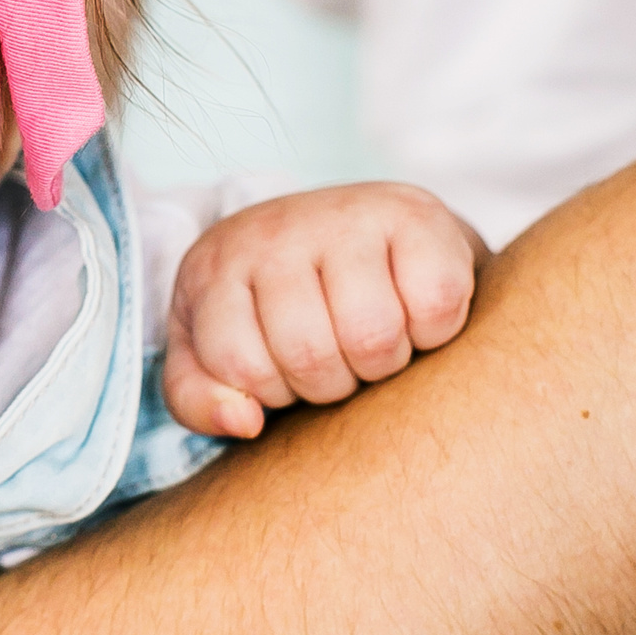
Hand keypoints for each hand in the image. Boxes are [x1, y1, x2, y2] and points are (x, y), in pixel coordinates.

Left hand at [164, 182, 486, 438]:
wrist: (361, 240)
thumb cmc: (277, 316)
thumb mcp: (213, 355)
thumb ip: (200, 398)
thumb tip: (243, 421)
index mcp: (214, 267)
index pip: (240, 365)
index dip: (273, 392)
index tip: (282, 370)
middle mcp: (275, 230)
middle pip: (310, 354)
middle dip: (332, 383)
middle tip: (337, 356)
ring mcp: (345, 215)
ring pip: (373, 335)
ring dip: (384, 363)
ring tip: (374, 338)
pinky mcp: (415, 212)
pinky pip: (435, 304)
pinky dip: (435, 331)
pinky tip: (414, 313)